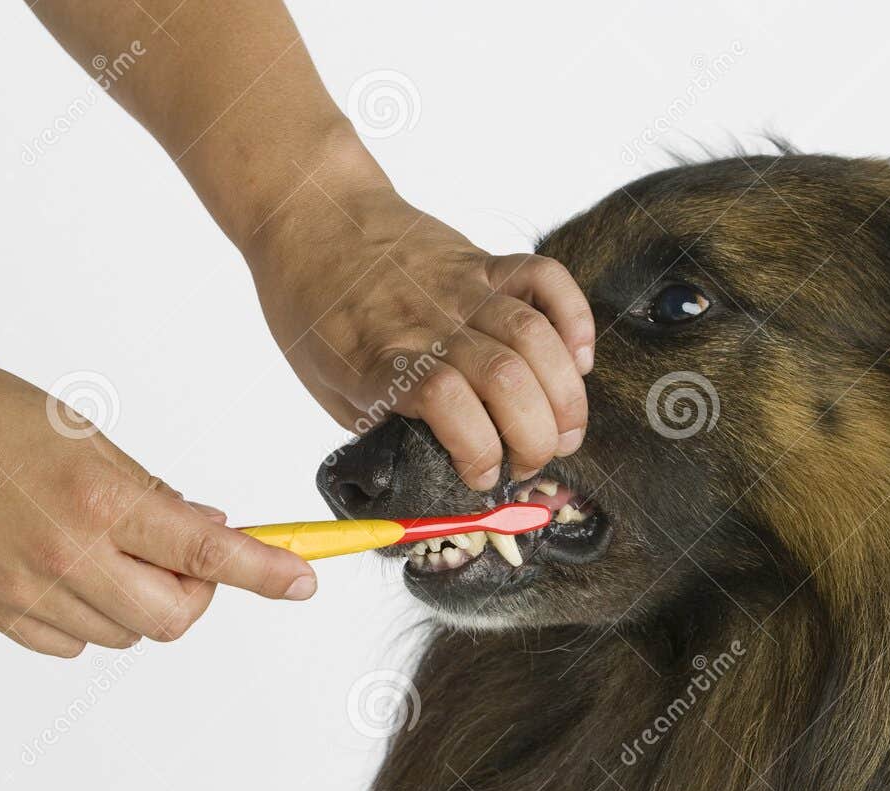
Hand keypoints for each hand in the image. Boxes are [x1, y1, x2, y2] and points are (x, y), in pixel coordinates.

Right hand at [0, 350, 315, 656]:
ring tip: (110, 550)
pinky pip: (72, 643)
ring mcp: (27, 591)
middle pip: (175, 618)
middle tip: (183, 557)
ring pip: (126, 634)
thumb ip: (152, 492)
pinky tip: (70, 573)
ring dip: (141, 602)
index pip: (208, 553)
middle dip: (197, 594)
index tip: (305, 580)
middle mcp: (68, 555)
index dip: (267, 572)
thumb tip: (208, 530)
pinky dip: (90, 618)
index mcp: (100, 499)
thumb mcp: (85, 435)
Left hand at [246, 175, 594, 490]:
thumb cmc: (315, 309)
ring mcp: (461, 287)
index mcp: (380, 358)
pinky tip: (579, 359)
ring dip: (564, 397)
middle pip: (506, 378)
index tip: (482, 478)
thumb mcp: (330, 386)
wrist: (310, 214)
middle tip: (530, 463)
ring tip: (564, 433)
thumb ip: (385, 425)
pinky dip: (574, 319)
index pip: (445, 400)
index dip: (478, 449)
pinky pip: (546, 278)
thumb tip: (435, 473)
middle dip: (535, 438)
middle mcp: (428, 321)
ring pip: (535, 338)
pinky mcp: (483, 261)